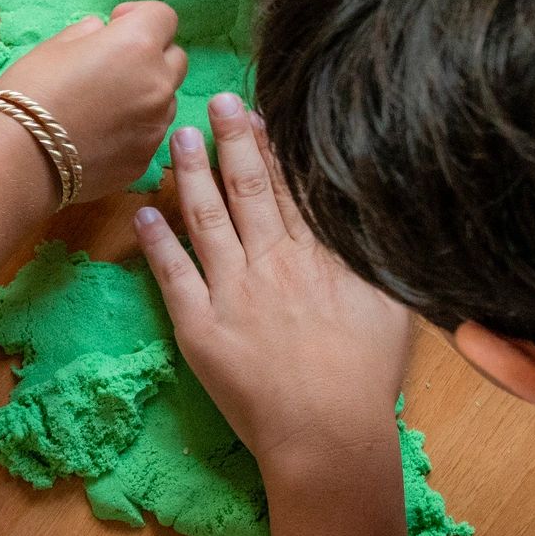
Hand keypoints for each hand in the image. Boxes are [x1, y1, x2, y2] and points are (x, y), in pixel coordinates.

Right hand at [0, 2, 186, 203]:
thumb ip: (88, 33)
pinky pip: (150, 134)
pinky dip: (134, 127)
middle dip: (152, 54)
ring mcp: (155, 127)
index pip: (163, 17)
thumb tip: (102, 31)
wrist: (18, 160)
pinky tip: (100, 135)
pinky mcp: (144, 161)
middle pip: (176, 58)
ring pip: (167, 99)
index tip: (115, 24)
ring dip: (147, 93)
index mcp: (138, 46)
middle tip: (116, 63)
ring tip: (106, 103)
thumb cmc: (30, 92)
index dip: (139, 15)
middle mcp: (158, 85)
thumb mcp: (53, 46)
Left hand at [135, 92, 410, 471]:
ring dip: (191, 176)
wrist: (328, 435)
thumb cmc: (367, 377)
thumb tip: (374, 210)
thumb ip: (373, 252)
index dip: (272, 147)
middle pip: (248, 189)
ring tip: (178, 139)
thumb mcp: (391, 302)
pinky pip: (174, 274)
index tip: (258, 111)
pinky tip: (143, 211)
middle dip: (231, 141)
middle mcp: (273, 263)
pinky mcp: (200, 327)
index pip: (291, 188)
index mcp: (319, 256)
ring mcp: (233, 293)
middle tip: (214, 100)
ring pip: (207, 220)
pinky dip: (157, 241)